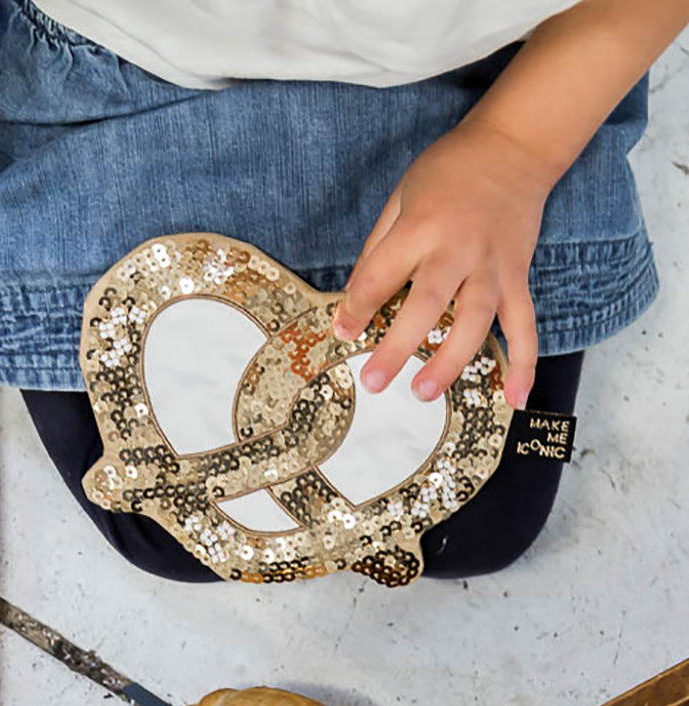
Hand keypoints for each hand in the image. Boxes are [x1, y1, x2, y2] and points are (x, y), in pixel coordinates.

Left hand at [333, 117, 558, 409]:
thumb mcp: (400, 198)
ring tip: (423, 392)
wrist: (514, 147)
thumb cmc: (448, 173)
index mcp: (421, 227)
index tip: (342, 331)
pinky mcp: (518, 276)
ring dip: (451, 361)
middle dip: (398, 345)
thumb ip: (378, 249)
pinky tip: (515, 397)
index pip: (381, 274)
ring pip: (475, 320)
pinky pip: (525, 325)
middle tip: (373, 381)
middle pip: (427, 304)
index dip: (357, 306)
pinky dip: (524, 363)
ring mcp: (493, 266)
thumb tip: (354, 300)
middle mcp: (458, 249)